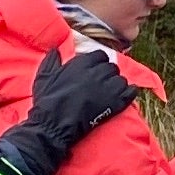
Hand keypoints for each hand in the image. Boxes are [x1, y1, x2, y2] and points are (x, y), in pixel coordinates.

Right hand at [0, 46, 135, 174]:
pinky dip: (130, 92)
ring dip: (117, 84)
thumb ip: (51, 61)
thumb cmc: (47, 101)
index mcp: (82, 64)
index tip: (94, 70)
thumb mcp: (44, 77)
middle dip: (107, 74)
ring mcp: (108, 87)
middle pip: (112, 67)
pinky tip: (124, 95)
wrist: (55, 125)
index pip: (100, 55)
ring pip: (121, 79)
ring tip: (110, 91)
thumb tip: (55, 50)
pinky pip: (131, 92)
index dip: (98, 63)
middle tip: (101, 83)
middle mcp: (98, 72)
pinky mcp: (116, 102)